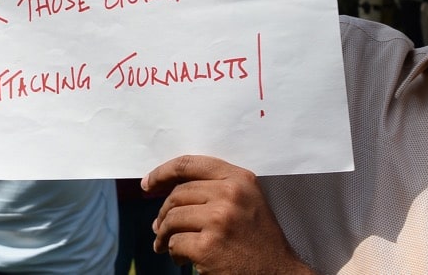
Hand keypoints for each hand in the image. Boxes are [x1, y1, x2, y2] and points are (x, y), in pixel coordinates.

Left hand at [144, 155, 310, 274]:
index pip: (189, 164)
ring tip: (166, 245)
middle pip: (177, 194)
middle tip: (158, 228)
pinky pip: (175, 243)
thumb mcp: (246, 200)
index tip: (148, 183)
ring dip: (164, 235)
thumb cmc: (259, 240)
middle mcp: (229, 194)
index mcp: (238, 178)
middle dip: (163, 213)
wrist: (279, 274)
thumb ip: (215, 187)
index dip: (162, 172)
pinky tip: (182, 259)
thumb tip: (168, 188)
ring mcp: (219, 220)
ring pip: (172, 219)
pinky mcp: (209, 246)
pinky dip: (174, 253)